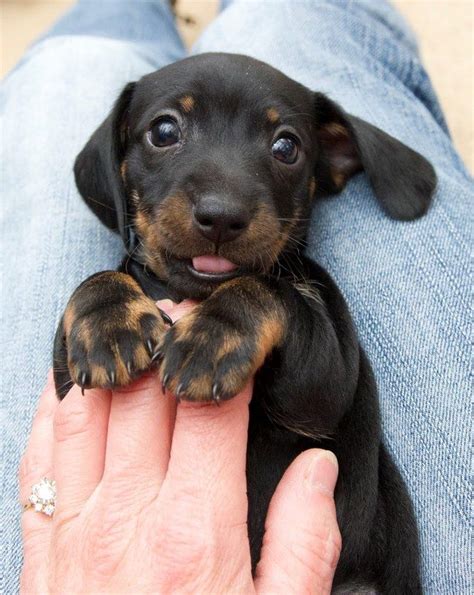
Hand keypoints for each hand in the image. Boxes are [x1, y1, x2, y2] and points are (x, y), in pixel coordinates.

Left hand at [20, 300, 340, 593]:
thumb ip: (304, 538)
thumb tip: (316, 466)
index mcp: (196, 529)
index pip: (208, 408)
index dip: (220, 359)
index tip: (228, 335)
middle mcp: (129, 516)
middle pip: (143, 396)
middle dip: (164, 342)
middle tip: (179, 313)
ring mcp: (76, 528)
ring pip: (84, 411)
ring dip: (108, 361)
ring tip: (129, 326)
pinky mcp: (43, 548)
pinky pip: (38, 455)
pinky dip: (51, 408)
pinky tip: (67, 380)